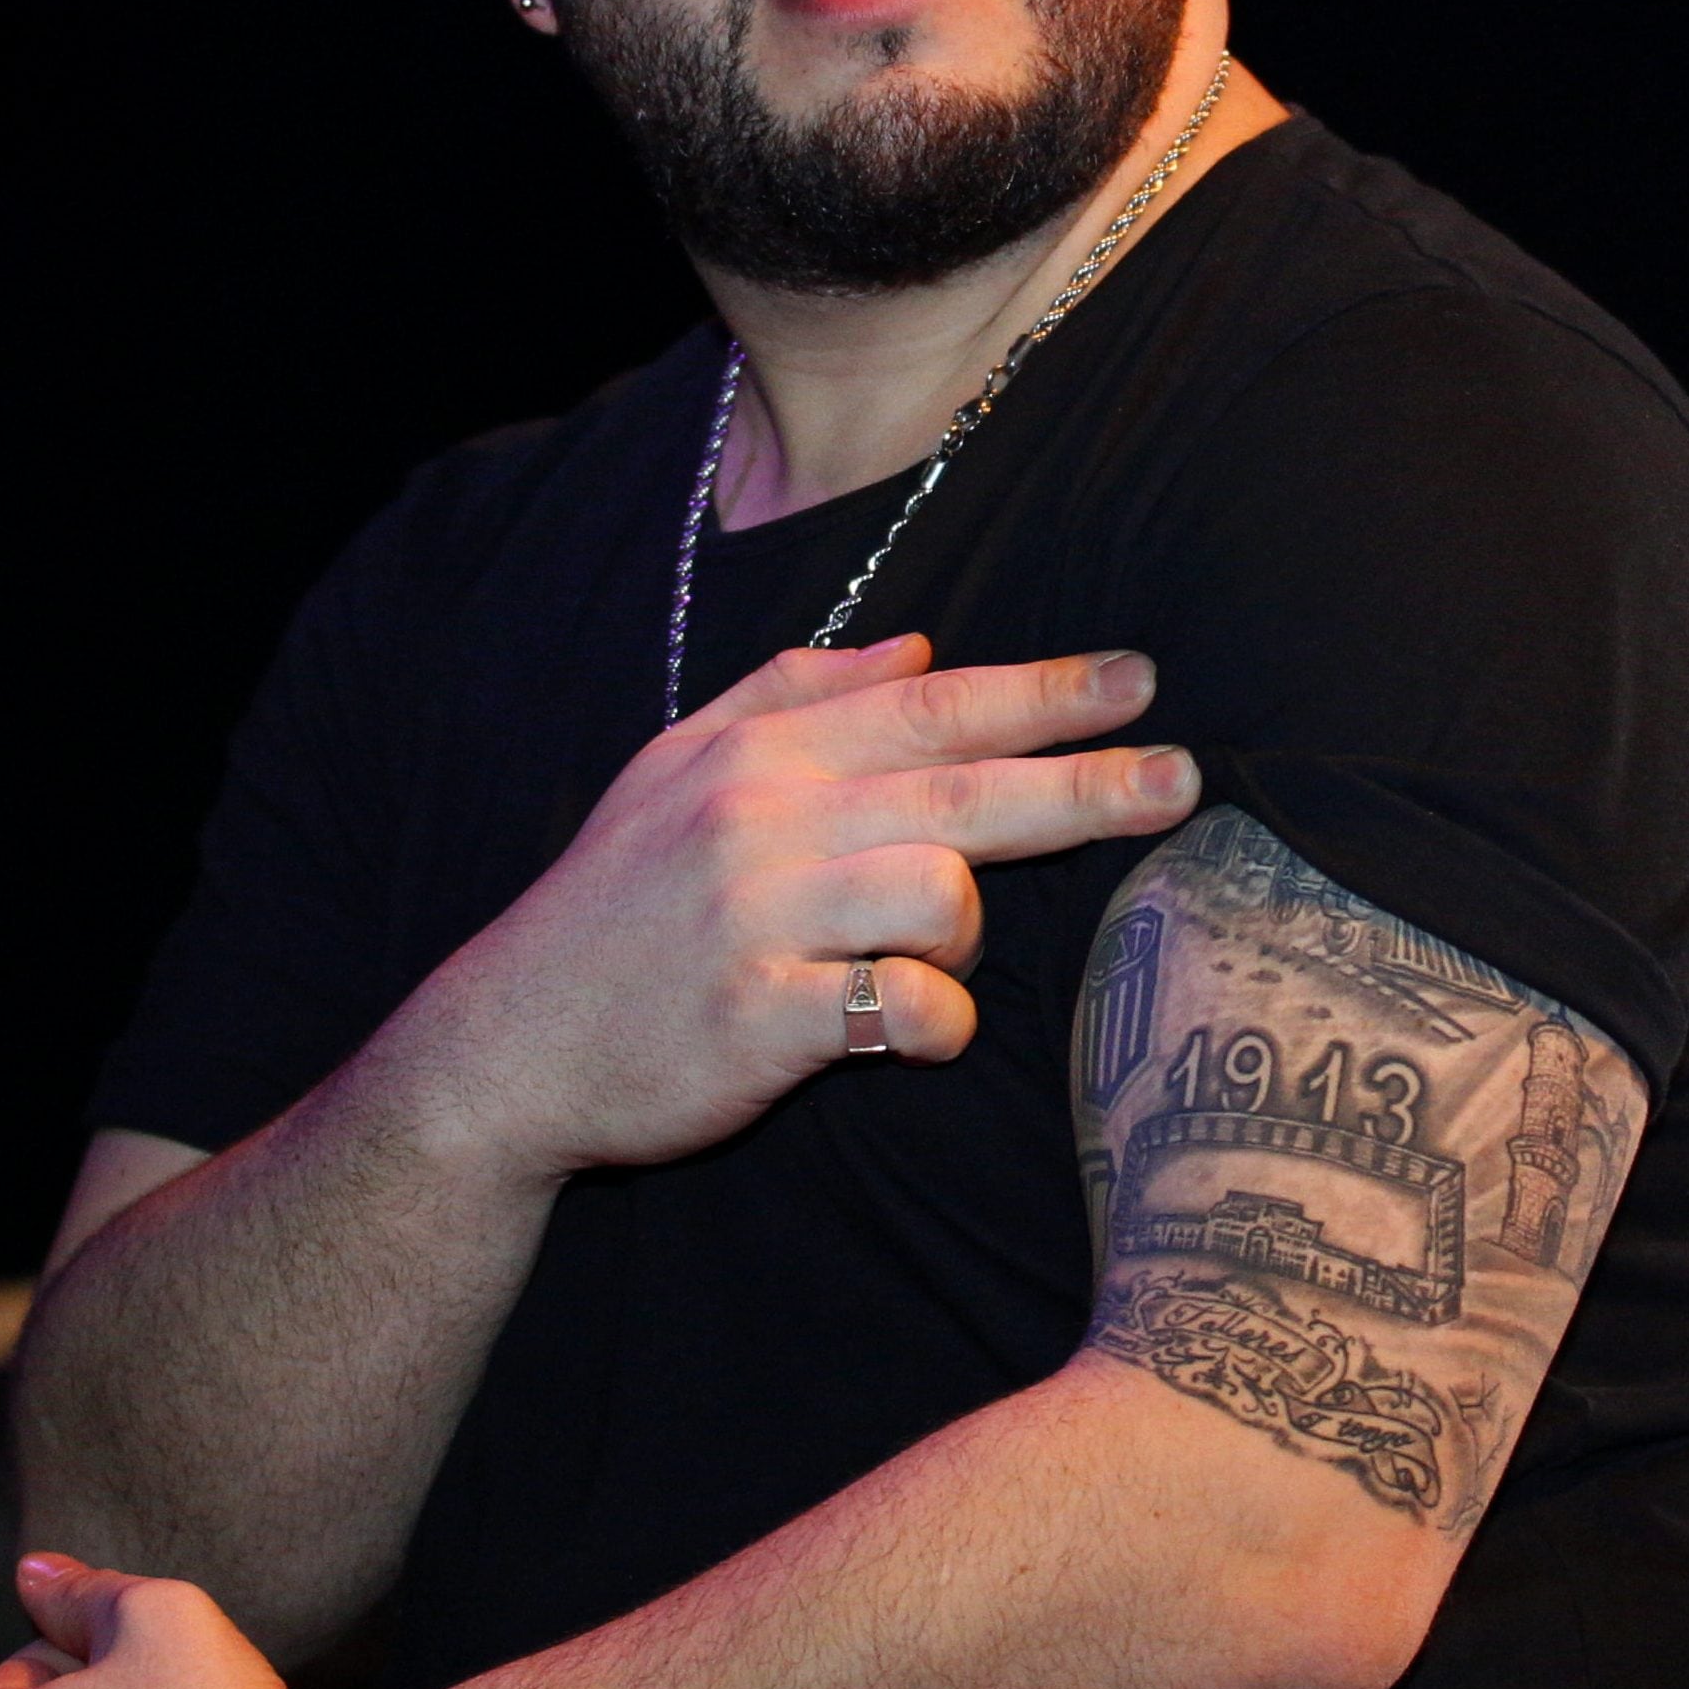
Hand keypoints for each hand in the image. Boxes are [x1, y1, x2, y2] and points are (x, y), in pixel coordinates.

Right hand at [422, 635, 1195, 1177]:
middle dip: (1086, 781)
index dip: (1043, 691)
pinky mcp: (757, 1017)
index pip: (930, 704)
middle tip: (1180, 781)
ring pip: (940, 891)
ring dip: (973, 933)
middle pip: (961, 787)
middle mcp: (763, 820)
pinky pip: (900, 1008)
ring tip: (941, 962)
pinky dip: (935, 1022)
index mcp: (759, 755)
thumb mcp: (677, 768)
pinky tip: (919, 1033)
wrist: (508, 1043)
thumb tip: (917, 646)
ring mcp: (758, 917)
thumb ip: (794, 695)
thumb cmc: (613, 904)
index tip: (1139, 680)